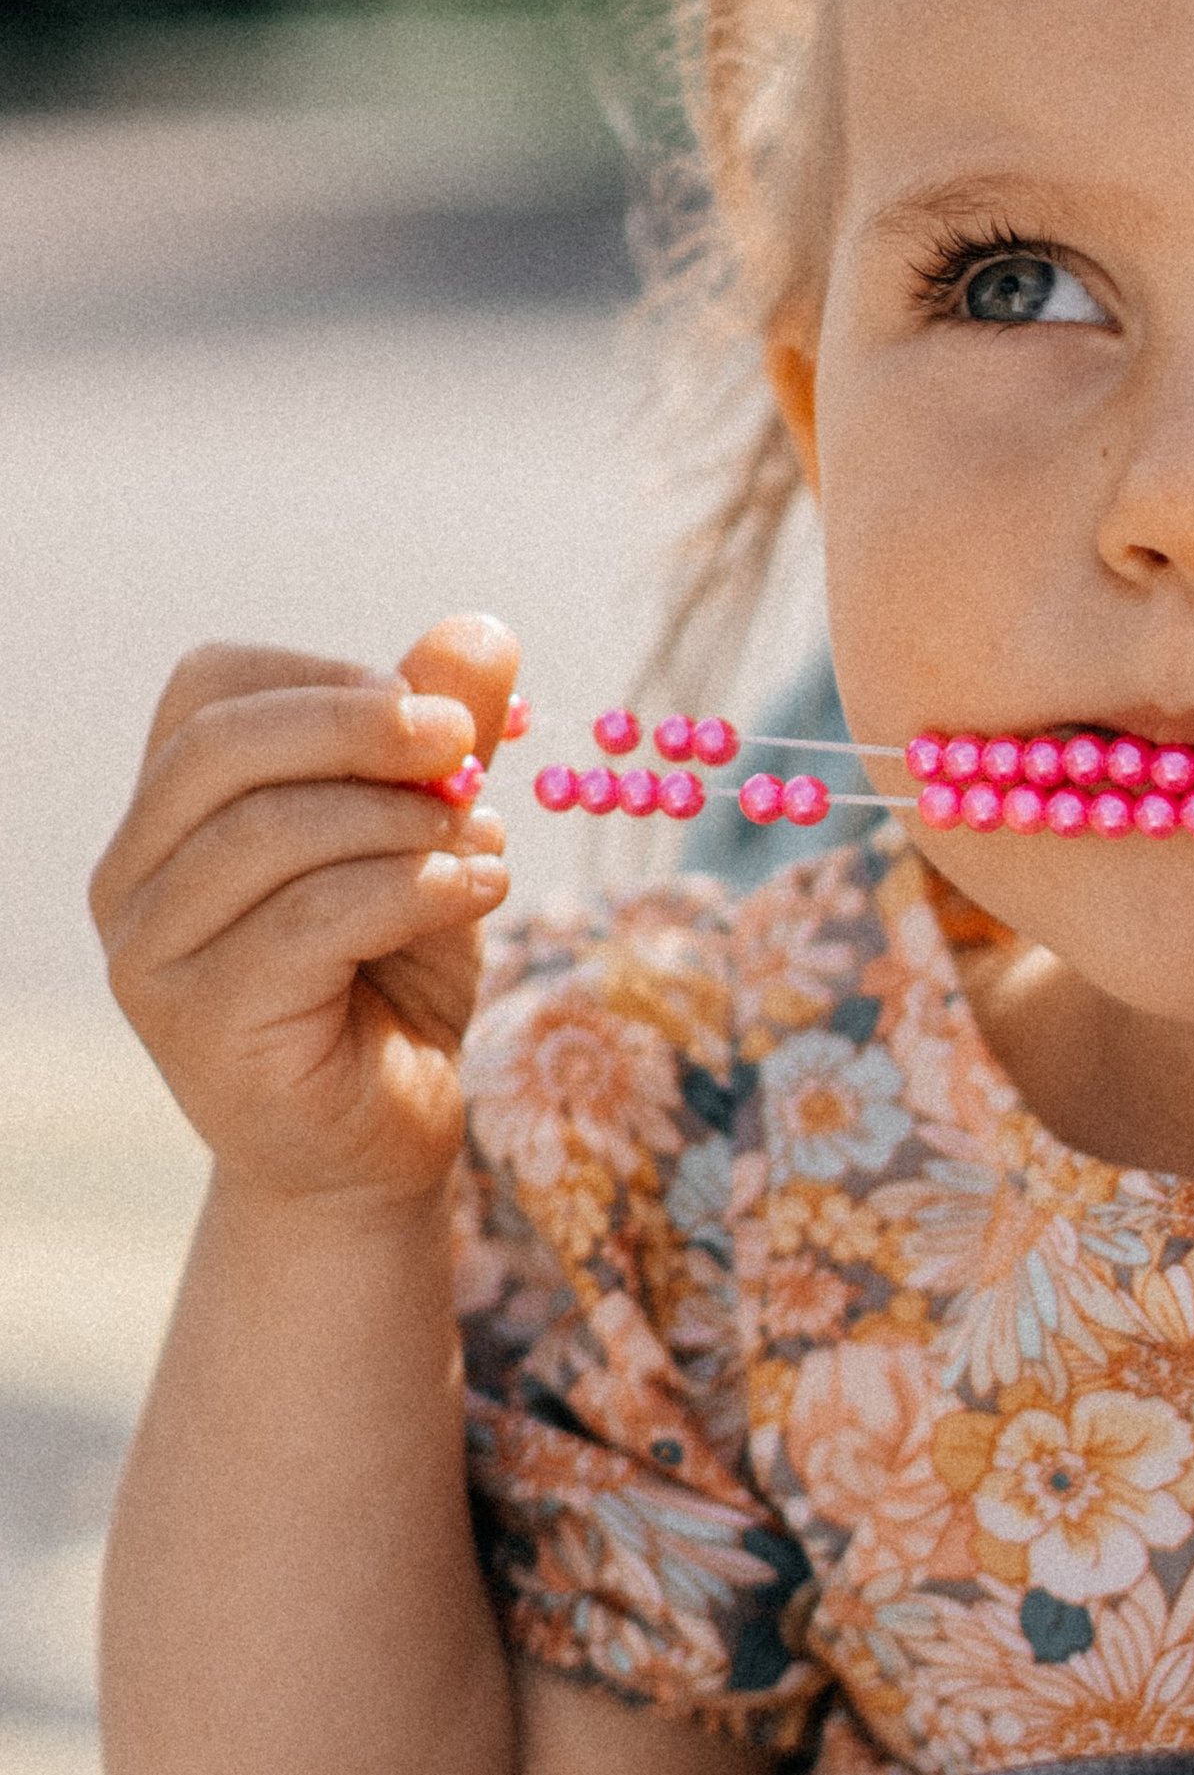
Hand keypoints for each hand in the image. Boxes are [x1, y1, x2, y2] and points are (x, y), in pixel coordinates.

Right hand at [91, 613, 520, 1214]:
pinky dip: (417, 887)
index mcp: (168, 813)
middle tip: (464, 746)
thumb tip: (482, 629)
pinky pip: (313, 918)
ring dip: (402, 821)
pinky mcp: (202, 1024)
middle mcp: (130, 878)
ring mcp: (151, 957)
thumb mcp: (425, 836)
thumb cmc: (394, 977)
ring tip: (482, 842)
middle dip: (359, 725)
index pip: (210, 690)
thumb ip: (438, 740)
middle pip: (222, 748)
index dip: (327, 677)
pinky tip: (481, 889)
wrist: (377, 1145)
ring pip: (273, 833)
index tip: (436, 707)